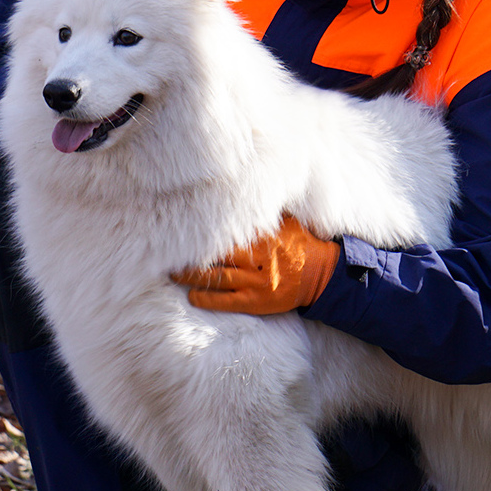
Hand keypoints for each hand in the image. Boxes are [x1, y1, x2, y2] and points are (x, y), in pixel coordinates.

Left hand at [172, 214, 338, 314]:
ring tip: (173, 275)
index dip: (203, 232)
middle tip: (168, 253)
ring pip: (218, 278)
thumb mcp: (288, 221)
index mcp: (262, 237)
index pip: (227, 232)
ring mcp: (257, 282)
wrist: (322, 275)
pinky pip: (227, 301)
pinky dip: (208, 299)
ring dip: (193, 277)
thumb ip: (266, 212)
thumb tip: (247, 188)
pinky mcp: (257, 302)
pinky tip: (193, 297)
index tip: (182, 228)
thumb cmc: (302, 245)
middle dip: (192, 255)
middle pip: (217, 255)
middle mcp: (258, 258)